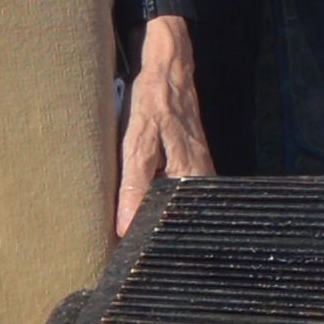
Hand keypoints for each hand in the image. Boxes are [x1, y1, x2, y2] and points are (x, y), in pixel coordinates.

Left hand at [116, 13, 210, 232]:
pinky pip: (174, 191)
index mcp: (190, 177)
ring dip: (153, 214)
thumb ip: (134, 184)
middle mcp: (200, 177)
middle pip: (178, 217)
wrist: (170, 71)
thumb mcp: (139, 141)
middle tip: (123, 245)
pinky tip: (140, 202)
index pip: (174, 223)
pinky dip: (156, 199)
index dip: (150, 238)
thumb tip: (126, 225)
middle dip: (152, 230)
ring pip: (176, 205)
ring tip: (128, 231)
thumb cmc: (155, 102)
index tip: (128, 252)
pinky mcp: (190, 163)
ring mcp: (198, 170)